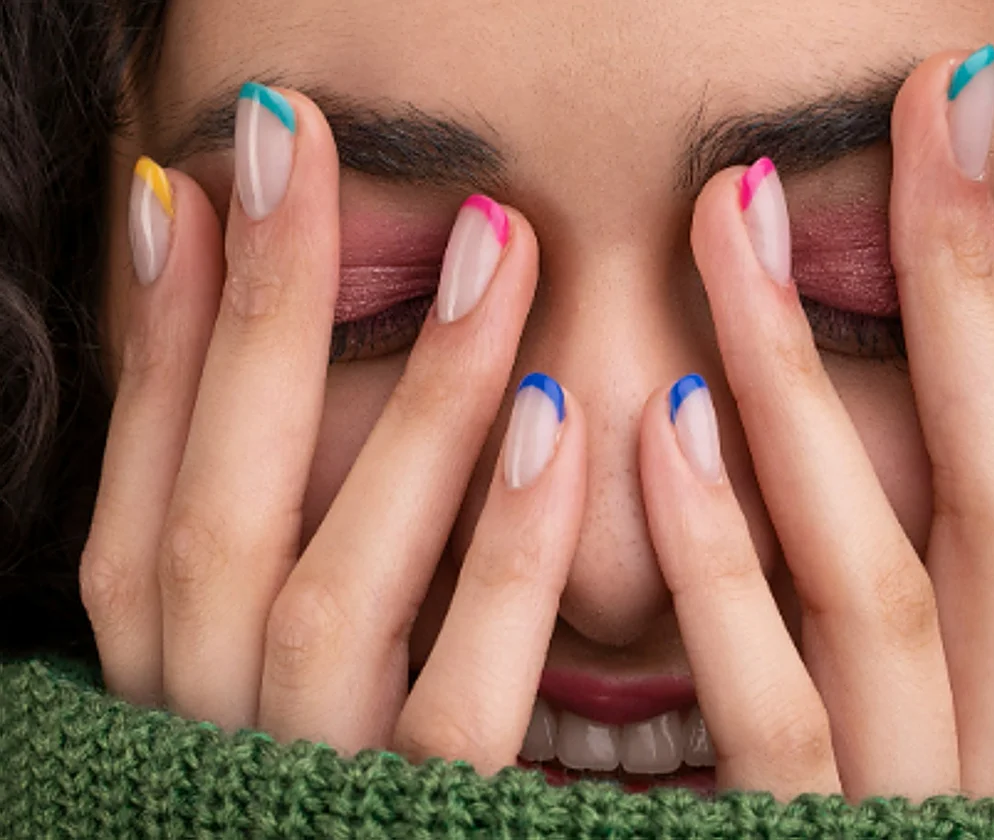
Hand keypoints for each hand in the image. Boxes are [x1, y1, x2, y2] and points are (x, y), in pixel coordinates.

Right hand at [80, 85, 586, 773]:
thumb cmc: (336, 792)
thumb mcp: (286, 655)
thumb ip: (282, 526)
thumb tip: (252, 329)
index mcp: (171, 689)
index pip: (147, 487)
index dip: (164, 334)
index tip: (206, 180)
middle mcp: (216, 734)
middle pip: (221, 510)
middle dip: (260, 319)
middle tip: (308, 147)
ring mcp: (312, 793)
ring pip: (331, 594)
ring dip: (410, 410)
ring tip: (489, 247)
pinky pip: (460, 705)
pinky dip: (506, 559)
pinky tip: (567, 422)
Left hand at [639, 48, 993, 801]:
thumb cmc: (889, 836)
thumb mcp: (959, 718)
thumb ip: (965, 589)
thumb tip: (982, 401)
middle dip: (975, 298)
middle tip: (928, 119)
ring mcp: (912, 813)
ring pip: (887, 575)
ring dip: (807, 387)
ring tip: (738, 220)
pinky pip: (766, 704)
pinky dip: (724, 557)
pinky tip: (659, 418)